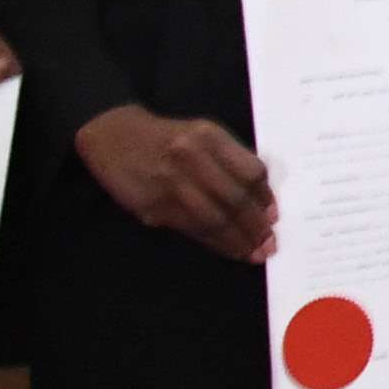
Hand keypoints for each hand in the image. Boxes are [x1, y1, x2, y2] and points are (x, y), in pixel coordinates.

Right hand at [79, 103, 277, 262]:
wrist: (114, 136)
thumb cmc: (169, 139)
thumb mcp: (203, 135)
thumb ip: (232, 161)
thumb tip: (263, 201)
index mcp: (209, 136)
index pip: (250, 171)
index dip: (266, 198)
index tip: (274, 216)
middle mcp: (190, 157)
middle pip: (234, 198)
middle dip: (256, 226)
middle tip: (269, 243)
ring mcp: (169, 183)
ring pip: (214, 219)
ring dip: (237, 241)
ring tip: (254, 253)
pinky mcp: (153, 205)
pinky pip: (191, 229)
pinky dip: (214, 243)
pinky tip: (229, 249)